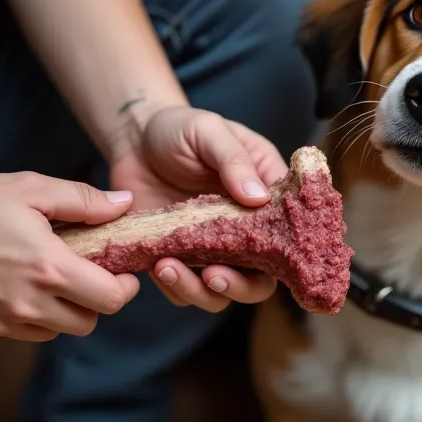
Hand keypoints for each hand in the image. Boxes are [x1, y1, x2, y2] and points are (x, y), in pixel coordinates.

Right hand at [0, 171, 139, 342]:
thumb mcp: (29, 188)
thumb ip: (83, 200)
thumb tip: (125, 203)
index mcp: (46, 268)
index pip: (109, 300)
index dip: (124, 288)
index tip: (123, 274)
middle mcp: (24, 305)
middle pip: (86, 323)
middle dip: (94, 301)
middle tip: (86, 275)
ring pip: (51, 331)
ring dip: (59, 310)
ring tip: (44, 277)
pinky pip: (13, 332)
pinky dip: (22, 315)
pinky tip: (8, 284)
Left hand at [109, 106, 285, 312]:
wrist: (133, 138)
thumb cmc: (179, 128)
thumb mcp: (209, 131)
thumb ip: (233, 160)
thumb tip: (258, 198)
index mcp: (265, 196)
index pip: (288, 234)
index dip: (284, 255)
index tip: (263, 258)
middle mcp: (244, 230)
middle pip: (259, 279)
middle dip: (239, 287)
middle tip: (214, 276)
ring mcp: (211, 249)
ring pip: (220, 293)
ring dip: (201, 292)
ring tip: (170, 268)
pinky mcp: (179, 259)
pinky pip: (182, 291)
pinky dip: (174, 288)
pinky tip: (157, 266)